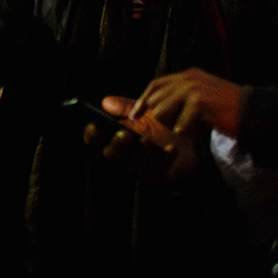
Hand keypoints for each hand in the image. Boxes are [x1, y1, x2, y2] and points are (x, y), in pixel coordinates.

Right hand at [82, 95, 196, 184]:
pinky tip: (171, 147)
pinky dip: (165, 158)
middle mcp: (121, 155)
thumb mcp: (142, 114)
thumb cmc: (157, 124)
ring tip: (149, 138)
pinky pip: (158, 169)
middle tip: (125, 133)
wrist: (185, 141)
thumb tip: (106, 102)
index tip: (96, 125)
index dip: (92, 134)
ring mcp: (138, 168)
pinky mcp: (157, 175)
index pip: (94, 139)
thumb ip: (126, 108)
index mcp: (112, 139)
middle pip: (112, 153)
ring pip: (135, 162)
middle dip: (118, 144)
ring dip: (141, 150)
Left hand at [130, 68, 242, 137]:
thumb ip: (179, 99)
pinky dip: (188, 131)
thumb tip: (152, 107)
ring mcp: (194, 89)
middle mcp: (188, 78)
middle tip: (174, 127)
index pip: (156, 84)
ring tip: (191, 128)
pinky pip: (180, 124)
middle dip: (159, 118)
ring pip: (162, 112)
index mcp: (188, 75)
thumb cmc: (227, 110)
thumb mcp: (201, 98)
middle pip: (156, 100)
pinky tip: (199, 130)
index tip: (134, 115)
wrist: (255, 113)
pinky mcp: (200, 102)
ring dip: (174, 125)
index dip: (143, 100)